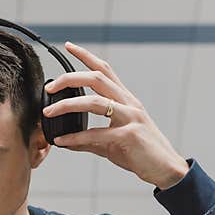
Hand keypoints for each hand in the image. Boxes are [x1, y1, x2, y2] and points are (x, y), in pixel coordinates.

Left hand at [43, 42, 189, 189]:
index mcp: (126, 100)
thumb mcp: (113, 142)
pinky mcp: (129, 136)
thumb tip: (66, 141)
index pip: (105, 71)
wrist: (166, 169)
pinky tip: (62, 141)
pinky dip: (75, 138)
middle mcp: (129, 104)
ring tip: (49, 112)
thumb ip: (90, 139)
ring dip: (67, 105)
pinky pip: (96, 134)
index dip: (86, 56)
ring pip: (94, 103)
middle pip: (97, 79)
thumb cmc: (142, 153)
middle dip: (70, 78)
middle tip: (50, 87)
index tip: (69, 46)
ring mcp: (130, 118)